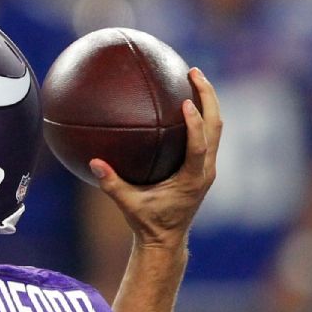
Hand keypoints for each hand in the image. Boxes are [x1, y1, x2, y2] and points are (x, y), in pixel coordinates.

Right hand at [90, 67, 221, 250]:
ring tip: (194, 78)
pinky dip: (200, 115)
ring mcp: (207, 167)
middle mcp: (206, 170)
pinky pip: (208, 134)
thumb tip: (94, 162)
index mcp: (193, 179)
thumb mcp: (127, 205)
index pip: (199, 145)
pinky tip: (184, 101)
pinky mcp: (204, 166)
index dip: (195, 124)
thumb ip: (111, 184)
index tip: (186, 103)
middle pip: (216, 126)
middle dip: (208, 97)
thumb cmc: (147, 223)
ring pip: (216, 127)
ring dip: (208, 102)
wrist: (167, 239)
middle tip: (194, 73)